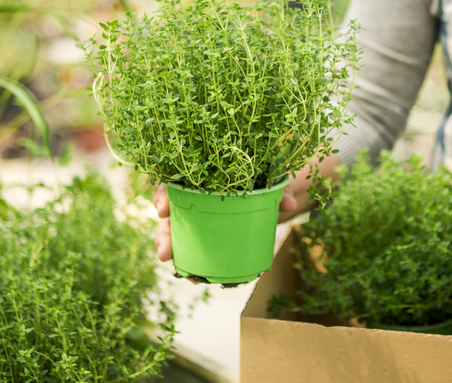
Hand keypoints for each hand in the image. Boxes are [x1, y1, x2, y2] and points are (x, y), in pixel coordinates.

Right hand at [152, 153, 339, 261]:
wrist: (278, 196)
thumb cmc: (270, 179)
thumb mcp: (275, 180)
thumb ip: (280, 189)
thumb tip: (289, 205)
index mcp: (204, 175)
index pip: (175, 181)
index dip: (164, 194)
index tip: (162, 209)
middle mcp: (196, 195)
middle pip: (171, 212)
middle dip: (164, 232)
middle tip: (164, 251)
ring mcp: (201, 216)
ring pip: (177, 231)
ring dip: (171, 248)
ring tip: (173, 266)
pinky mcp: (211, 233)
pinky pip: (194, 246)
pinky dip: (191, 261)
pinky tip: (193, 275)